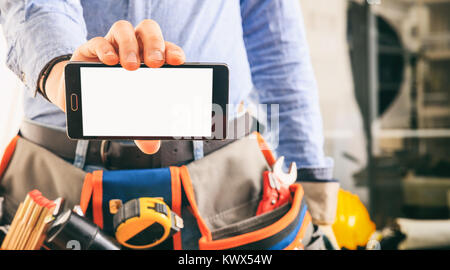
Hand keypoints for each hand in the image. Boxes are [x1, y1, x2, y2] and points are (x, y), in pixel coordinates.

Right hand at [42, 19, 185, 153]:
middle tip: (155, 64)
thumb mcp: (129, 116)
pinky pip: (97, 40)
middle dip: (155, 44)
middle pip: (148, 30)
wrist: (78, 96)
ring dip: (130, 46)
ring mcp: (112, 46)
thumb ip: (142, 129)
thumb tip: (151, 147)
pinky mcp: (89, 49)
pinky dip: (104, 49)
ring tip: (130, 66)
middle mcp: (134, 48)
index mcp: (150, 60)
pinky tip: (108, 61)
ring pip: (124, 29)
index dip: (173, 52)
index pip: (166, 49)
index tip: (178, 62)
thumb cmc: (113, 101)